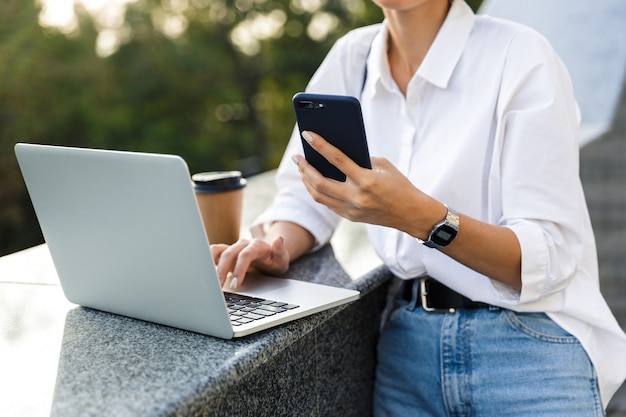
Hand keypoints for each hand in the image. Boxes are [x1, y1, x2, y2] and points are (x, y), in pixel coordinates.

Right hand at [210, 236, 289, 289]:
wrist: (269, 257)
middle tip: (218, 288)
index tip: (235, 284)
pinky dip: (208, 261)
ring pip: (217, 251)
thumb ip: (280, 250)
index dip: (238, 269)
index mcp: (256, 245)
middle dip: (222, 271)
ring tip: (209, 281)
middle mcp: (243, 244)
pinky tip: (207, 275)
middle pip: (228, 254)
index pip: (245, 255)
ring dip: (211, 265)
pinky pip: (213, 253)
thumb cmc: (275, 260)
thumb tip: (279, 239)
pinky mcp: (226, 253)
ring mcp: (233, 247)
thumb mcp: (282, 258)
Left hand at [293, 131, 441, 235]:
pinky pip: (327, 203)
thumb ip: (360, 159)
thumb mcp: (383, 166)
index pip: (336, 159)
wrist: (411, 214)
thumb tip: (336, 154)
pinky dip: (318, 191)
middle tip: (296, 156)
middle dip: (304, 168)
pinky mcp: (350, 217)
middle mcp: (356, 197)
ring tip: (302, 168)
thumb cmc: (399, 185)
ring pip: (319, 196)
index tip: (306, 134)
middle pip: (319, 182)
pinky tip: (313, 181)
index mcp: (366, 180)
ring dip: (307, 181)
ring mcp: (351, 210)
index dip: (319, 145)